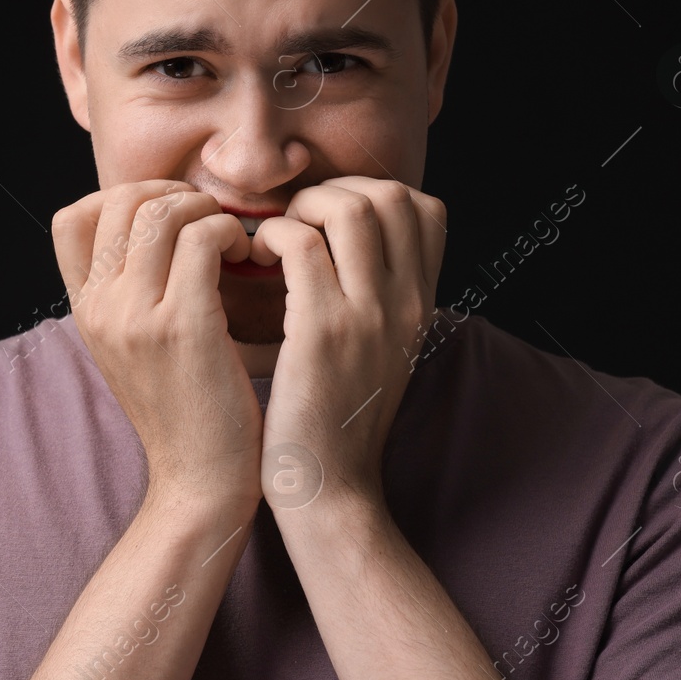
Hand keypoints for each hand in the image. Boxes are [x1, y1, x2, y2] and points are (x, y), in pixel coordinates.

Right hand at [53, 180, 262, 510]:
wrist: (201, 481)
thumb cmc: (184, 410)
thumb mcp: (133, 349)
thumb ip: (130, 294)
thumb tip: (156, 229)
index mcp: (84, 311)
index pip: (71, 218)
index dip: (121, 198)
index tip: (167, 217)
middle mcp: (100, 308)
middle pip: (122, 201)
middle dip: (175, 194)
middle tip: (209, 221)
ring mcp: (136, 316)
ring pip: (165, 212)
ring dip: (208, 212)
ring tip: (230, 241)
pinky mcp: (182, 326)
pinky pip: (203, 239)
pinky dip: (231, 233)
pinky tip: (247, 257)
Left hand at [247, 177, 447, 505]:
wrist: (328, 489)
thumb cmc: (336, 420)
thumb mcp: (379, 353)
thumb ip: (376, 300)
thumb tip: (346, 249)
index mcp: (422, 305)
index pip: (426, 208)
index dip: (374, 193)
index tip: (328, 220)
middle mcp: (407, 303)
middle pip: (390, 195)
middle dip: (333, 190)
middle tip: (295, 222)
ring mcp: (370, 315)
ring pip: (349, 207)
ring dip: (301, 208)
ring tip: (273, 239)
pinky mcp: (322, 330)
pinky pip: (299, 244)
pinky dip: (271, 236)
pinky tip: (254, 261)